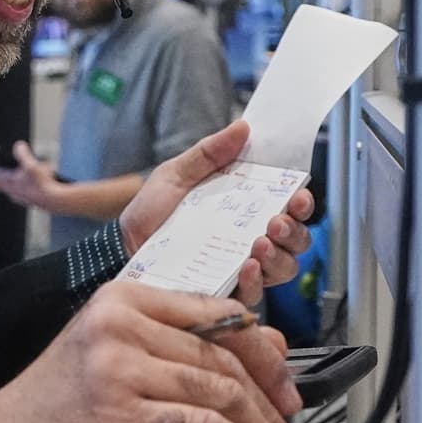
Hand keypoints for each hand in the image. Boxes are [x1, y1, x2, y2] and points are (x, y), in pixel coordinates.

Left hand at [0, 142, 64, 210]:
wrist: (56, 202)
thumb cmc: (43, 186)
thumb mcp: (31, 165)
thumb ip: (23, 154)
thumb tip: (18, 146)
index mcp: (8, 182)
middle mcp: (11, 191)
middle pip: (2, 178)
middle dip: (4, 169)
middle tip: (8, 163)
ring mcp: (19, 196)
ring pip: (14, 184)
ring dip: (17, 177)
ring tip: (29, 169)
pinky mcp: (28, 199)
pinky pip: (24, 189)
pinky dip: (27, 184)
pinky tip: (36, 180)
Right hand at [0, 282, 303, 422]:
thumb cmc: (60, 398)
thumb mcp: (115, 350)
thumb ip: (178, 344)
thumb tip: (264, 347)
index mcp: (124, 297)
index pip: (215, 313)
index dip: (262, 350)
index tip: (283, 381)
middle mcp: (122, 324)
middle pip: (223, 357)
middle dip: (268, 399)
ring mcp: (121, 368)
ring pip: (219, 393)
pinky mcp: (124, 415)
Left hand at [118, 121, 314, 308]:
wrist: (120, 249)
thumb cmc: (148, 214)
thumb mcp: (176, 175)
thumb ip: (209, 153)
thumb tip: (242, 128)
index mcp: (243, 210)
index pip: (288, 207)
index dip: (301, 203)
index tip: (299, 195)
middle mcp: (249, 240)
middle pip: (295, 240)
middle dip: (295, 230)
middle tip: (278, 220)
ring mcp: (240, 269)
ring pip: (283, 268)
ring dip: (279, 255)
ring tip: (260, 243)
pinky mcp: (225, 294)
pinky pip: (254, 295)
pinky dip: (255, 281)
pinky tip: (247, 267)